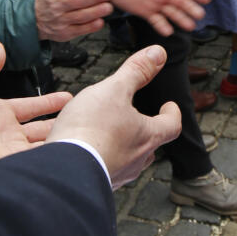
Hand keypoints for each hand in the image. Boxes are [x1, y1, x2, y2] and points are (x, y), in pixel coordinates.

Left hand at [0, 41, 71, 169]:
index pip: (31, 106)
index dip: (49, 102)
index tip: (68, 97)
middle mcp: (7, 132)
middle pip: (40, 128)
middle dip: (60, 123)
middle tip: (81, 117)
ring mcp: (9, 149)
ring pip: (42, 144)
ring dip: (59, 139)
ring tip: (82, 134)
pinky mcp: (9, 163)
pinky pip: (35, 160)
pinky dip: (51, 157)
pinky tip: (69, 153)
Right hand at [34, 0, 112, 40]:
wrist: (32, 20)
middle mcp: (56, 6)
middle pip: (80, 1)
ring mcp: (60, 21)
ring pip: (82, 16)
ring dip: (97, 11)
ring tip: (109, 6)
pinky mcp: (64, 34)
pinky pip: (80, 30)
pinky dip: (91, 26)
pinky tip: (101, 20)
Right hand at [49, 45, 180, 186]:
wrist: (65, 169)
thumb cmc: (90, 129)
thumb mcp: (114, 90)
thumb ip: (136, 71)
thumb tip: (158, 53)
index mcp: (148, 136)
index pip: (172, 125)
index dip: (171, 114)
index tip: (169, 106)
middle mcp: (137, 159)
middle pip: (151, 146)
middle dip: (147, 132)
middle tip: (140, 120)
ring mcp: (118, 174)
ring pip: (129, 160)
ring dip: (124, 146)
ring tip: (111, 135)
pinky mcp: (98, 182)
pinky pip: (106, 169)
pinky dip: (102, 157)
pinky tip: (88, 150)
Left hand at [109, 0, 208, 35]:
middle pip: (181, 2)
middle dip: (191, 8)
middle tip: (200, 16)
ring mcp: (155, 4)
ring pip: (172, 13)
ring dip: (181, 19)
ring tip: (190, 27)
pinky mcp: (145, 13)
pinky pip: (156, 21)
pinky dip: (162, 26)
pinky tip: (168, 32)